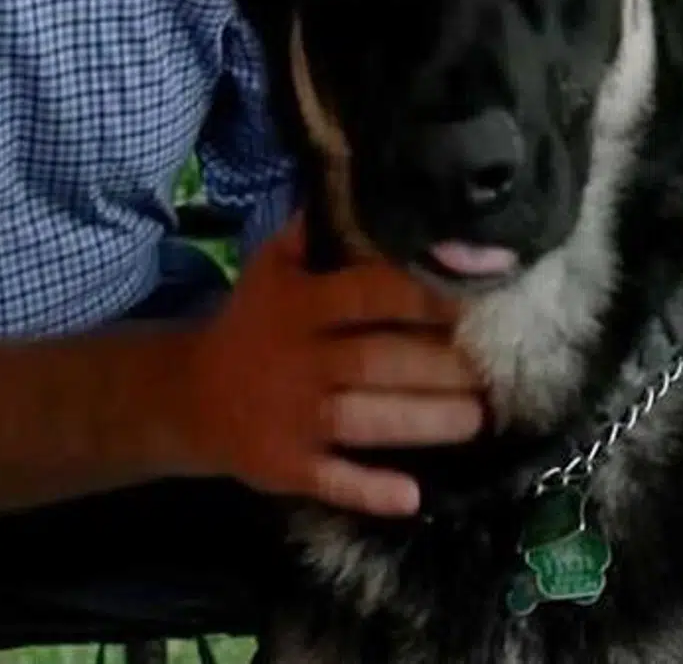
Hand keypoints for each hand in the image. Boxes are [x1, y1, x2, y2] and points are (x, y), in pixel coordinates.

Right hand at [182, 213, 484, 516]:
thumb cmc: (251, 322)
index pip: (367, 294)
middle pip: (378, 361)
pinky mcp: (288, 466)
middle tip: (491, 369)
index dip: (420, 296)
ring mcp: (294, 416)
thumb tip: (361, 186)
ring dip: (424, 421)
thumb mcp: (272, 268)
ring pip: (367, 420)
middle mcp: (300, 359)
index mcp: (300, 305)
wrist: (191, 394)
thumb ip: (314, 232)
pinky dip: (369, 490)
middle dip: (440, 366)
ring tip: (478, 419)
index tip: (470, 300)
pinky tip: (411, 496)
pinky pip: (333, 480)